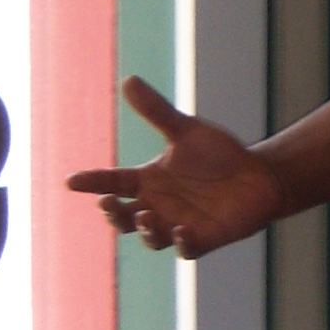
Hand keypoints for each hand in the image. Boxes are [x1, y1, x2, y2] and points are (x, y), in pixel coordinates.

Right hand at [67, 75, 285, 258]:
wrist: (258, 176)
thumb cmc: (219, 155)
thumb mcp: (187, 130)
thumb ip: (157, 111)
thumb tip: (129, 80)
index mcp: (149, 181)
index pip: (113, 182)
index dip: (92, 182)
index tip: (70, 181)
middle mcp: (158, 206)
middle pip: (124, 218)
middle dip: (113, 214)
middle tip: (108, 203)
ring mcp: (178, 225)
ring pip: (151, 237)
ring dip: (145, 229)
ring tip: (146, 216)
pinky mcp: (202, 239)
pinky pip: (186, 249)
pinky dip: (182, 243)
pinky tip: (183, 230)